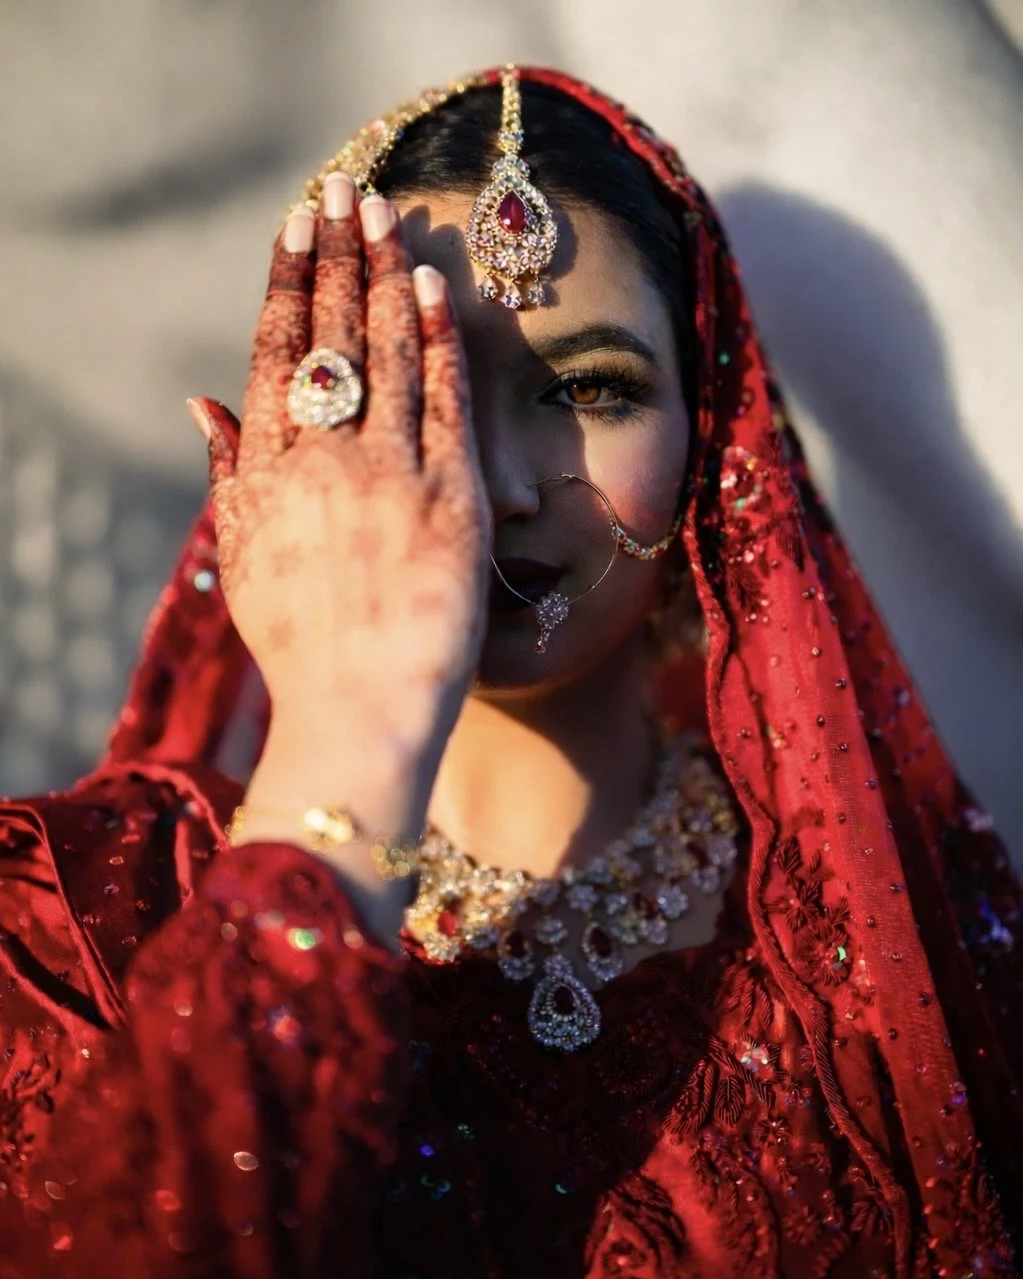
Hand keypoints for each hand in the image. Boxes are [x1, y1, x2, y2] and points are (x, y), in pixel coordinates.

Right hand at [189, 176, 490, 755]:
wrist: (360, 714)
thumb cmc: (299, 645)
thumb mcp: (243, 558)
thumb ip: (226, 473)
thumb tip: (200, 401)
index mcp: (269, 471)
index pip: (277, 352)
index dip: (287, 281)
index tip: (296, 223)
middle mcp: (325, 460)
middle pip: (332, 335)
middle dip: (337, 254)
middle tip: (344, 186)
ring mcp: (391, 476)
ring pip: (390, 352)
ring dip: (389, 274)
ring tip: (388, 214)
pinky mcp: (451, 499)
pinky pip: (446, 402)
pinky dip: (441, 341)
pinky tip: (437, 287)